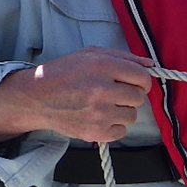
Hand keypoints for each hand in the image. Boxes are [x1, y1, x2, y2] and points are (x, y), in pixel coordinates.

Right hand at [0, 46, 153, 147]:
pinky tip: (98, 117)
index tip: (136, 82)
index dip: (142, 80)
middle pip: (139, 97)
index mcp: (101, 66)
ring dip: (122, 110)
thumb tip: (150, 63)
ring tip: (103, 104)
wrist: (36, 98)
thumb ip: (122, 57)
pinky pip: (122, 131)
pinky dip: (114, 126)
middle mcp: (102, 89)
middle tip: (114, 93)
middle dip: (130, 94)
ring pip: (132, 115)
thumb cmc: (63, 73)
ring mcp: (100, 113)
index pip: (142, 76)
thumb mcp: (89, 55)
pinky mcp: (96, 132)